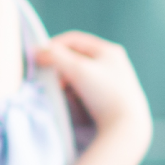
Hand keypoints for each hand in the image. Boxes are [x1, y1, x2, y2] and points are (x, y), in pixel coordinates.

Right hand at [35, 31, 152, 144]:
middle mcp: (113, 62)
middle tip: (49, 78)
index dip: (53, 46)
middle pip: (75, 57)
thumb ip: (55, 56)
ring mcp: (113, 78)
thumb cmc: (104, 94)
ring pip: (79, 73)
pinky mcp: (111, 95)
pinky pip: (85, 87)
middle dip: (59, 67)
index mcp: (109, 50)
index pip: (73, 39)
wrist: (127, 125)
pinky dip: (75, 91)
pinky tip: (74, 101)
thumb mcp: (77, 70)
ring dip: (66, 80)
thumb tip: (37, 51)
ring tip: (62, 91)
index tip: (38, 58)